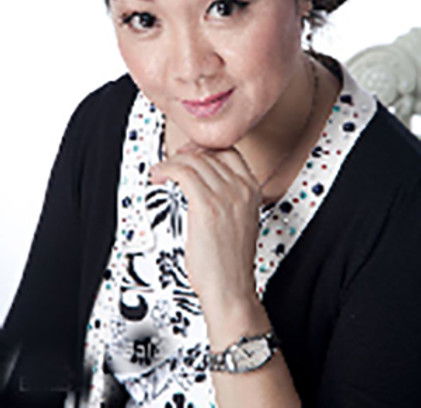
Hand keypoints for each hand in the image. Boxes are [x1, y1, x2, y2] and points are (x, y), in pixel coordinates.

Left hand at [149, 145, 261, 315]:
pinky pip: (182, 172)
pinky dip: (166, 169)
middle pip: (208, 152)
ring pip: (193, 160)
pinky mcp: (206, 206)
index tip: (188, 155)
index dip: (204, 148)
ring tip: (161, 173)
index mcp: (252, 190)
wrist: (231, 290)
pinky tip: (159, 177)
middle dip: (184, 154)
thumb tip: (204, 182)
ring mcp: (226, 195)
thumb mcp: (239, 220)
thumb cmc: (230, 263)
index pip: (228, 150)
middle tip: (170, 165)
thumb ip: (229, 197)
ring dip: (171, 162)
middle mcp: (241, 188)